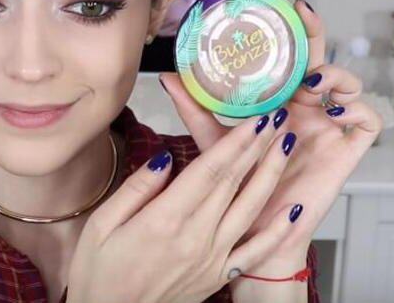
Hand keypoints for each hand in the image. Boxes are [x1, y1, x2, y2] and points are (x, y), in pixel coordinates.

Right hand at [66, 108, 306, 302]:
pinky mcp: (217, 275)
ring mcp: (211, 258)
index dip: (236, 142)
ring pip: (249, 209)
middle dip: (258, 147)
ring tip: (287, 147)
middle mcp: (195, 237)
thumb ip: (137, 189)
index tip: (255, 119)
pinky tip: (294, 211)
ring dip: (271, 175)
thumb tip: (166, 159)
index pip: (209, 170)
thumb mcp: (101, 224)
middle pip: (233, 183)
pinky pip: (254, 251)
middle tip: (277, 118)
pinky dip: (277, 232)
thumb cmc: (99, 271)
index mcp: (164, 219)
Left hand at [158, 0, 383, 269]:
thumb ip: (195, 107)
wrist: (252, 227)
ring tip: (311, 82)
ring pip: (348, 86)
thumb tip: (168, 76)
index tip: (289, 7)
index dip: (297, 32)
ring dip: (335, 74)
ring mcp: (328, 127)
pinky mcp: (346, 149)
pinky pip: (368, 121)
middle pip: (321, 62)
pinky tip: (336, 108)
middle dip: (317, 37)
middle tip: (303, 19)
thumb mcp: (214, 139)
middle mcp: (306, 109)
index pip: (293, 59)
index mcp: (280, 101)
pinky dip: (359, 108)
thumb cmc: (236, 182)